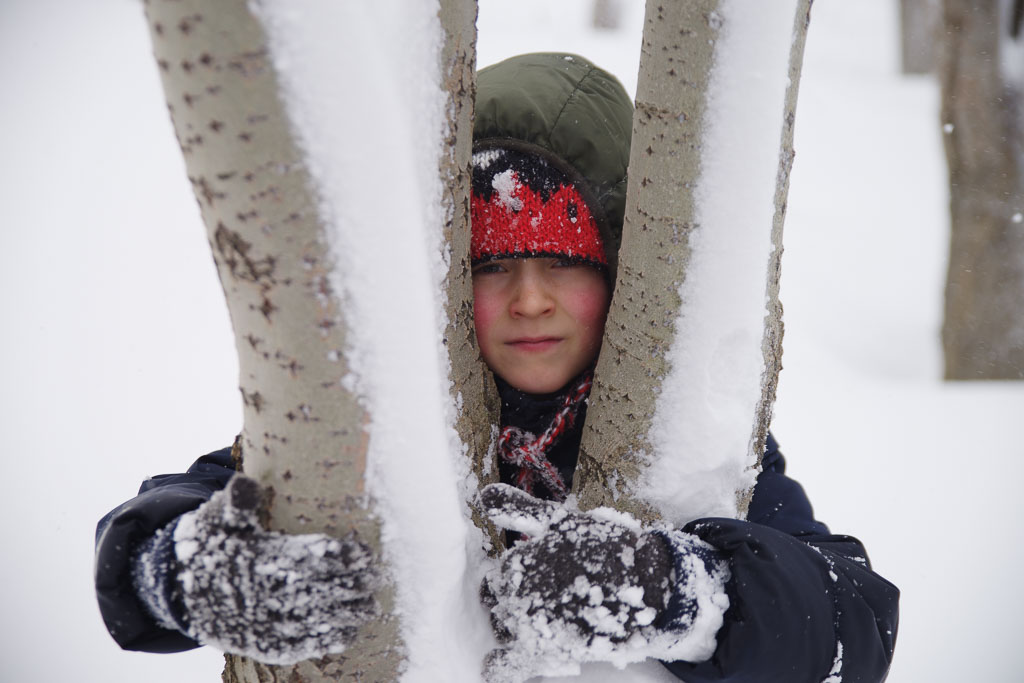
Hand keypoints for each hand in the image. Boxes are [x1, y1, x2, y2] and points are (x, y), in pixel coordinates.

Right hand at [167, 476, 377, 663]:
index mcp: (270, 560)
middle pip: (334, 588)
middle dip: (360, 584)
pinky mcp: (272, 646)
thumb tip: (246, 483)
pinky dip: (334, 639)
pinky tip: (349, 630)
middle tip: (377, 578)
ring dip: (354, 613)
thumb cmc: (210, 550)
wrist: (182, 597)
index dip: (350, 556)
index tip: (366, 553)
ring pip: (328, 619)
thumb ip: (238, 503)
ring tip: (370, 605)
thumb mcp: (218, 520)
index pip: (322, 557)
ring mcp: (276, 624)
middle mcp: (276, 595)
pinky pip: (311, 645)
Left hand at [480, 483, 728, 680]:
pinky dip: (501, 666)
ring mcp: (534, 626)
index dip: (515, 575)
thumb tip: (484, 494)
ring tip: (538, 617)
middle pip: (499, 602)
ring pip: (506, 628)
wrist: (647, 586)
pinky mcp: (549, 651)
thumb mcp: (560, 522)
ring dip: (512, 624)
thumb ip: (520, 511)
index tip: (531, 573)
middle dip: (511, 598)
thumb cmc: (603, 548)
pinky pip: (513, 663)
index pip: (501, 575)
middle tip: (540, 594)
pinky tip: (492, 667)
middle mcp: (521, 596)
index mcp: (520, 564)